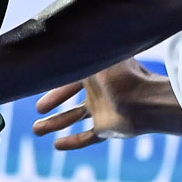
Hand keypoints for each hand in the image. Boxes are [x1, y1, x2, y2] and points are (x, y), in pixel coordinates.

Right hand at [31, 59, 158, 149]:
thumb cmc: (122, 74)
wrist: (145, 100)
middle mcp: (98, 90)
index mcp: (96, 71)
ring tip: (37, 130)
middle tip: (38, 109)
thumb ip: (77, 49)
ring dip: (55, 123)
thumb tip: (55, 36)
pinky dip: (73, 142)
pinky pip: (87, 137)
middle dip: (53, 101)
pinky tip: (57, 145)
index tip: (35, 84)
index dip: (54, 81)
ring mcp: (102, 110)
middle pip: (70, 96)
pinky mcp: (107, 129)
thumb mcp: (96, 55)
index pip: (70, 75)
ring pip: (74, 118)